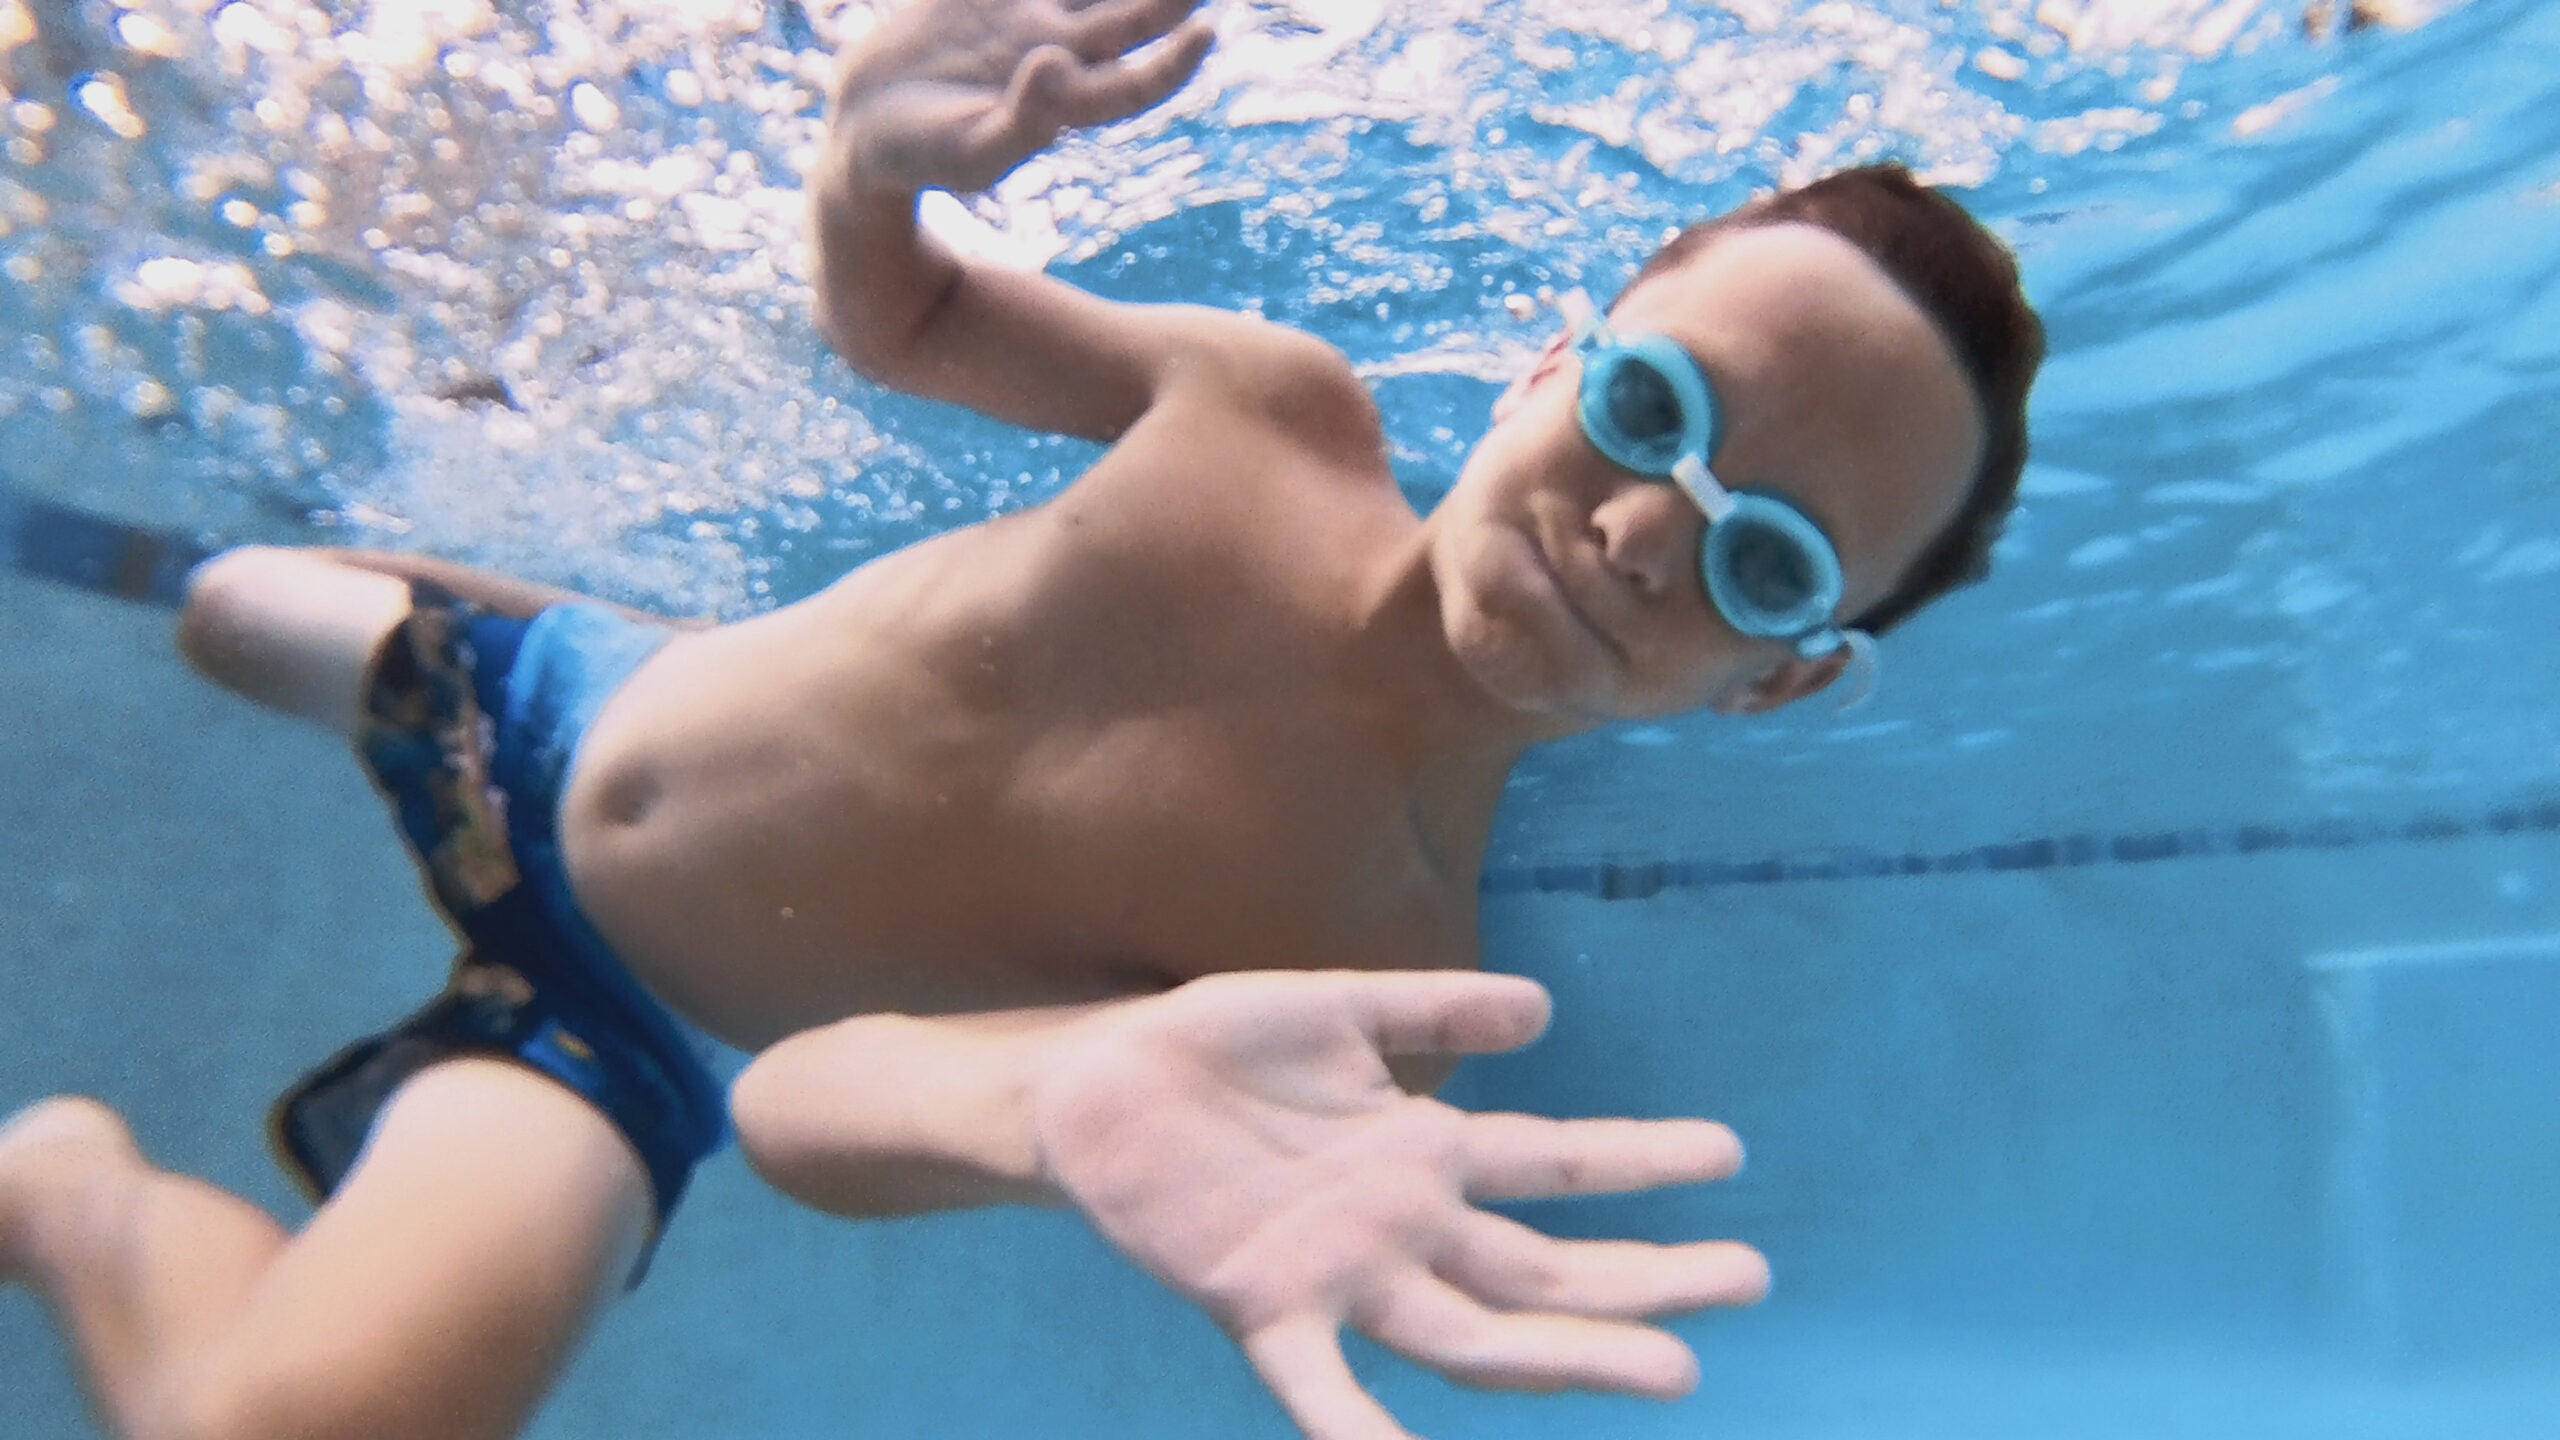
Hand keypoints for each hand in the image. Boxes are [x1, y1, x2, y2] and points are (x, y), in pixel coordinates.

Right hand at [827, 0, 1216, 193]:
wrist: (868, 123)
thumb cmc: (923, 156)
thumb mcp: (971, 154)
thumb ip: (1023, 121)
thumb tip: (1058, 64)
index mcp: (1066, 102)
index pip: (1135, 81)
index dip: (1174, 62)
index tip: (1207, 31)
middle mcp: (1060, 50)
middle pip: (1131, 12)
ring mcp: (1027, 12)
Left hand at [1027, 970, 1768, 1439]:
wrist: (1089, 1089)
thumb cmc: (1211, 1049)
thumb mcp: (1332, 1008)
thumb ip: (1429, 1010)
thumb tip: (1541, 1010)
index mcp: (1420, 1153)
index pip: (1555, 1162)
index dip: (1640, 1162)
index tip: (1728, 1154)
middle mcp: (1401, 1227)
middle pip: (1545, 1268)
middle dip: (1648, 1277)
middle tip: (1749, 1278)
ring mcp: (1342, 1276)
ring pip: (1477, 1336)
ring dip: (1571, 1356)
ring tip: (1669, 1372)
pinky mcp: (1262, 1306)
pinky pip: (1322, 1394)